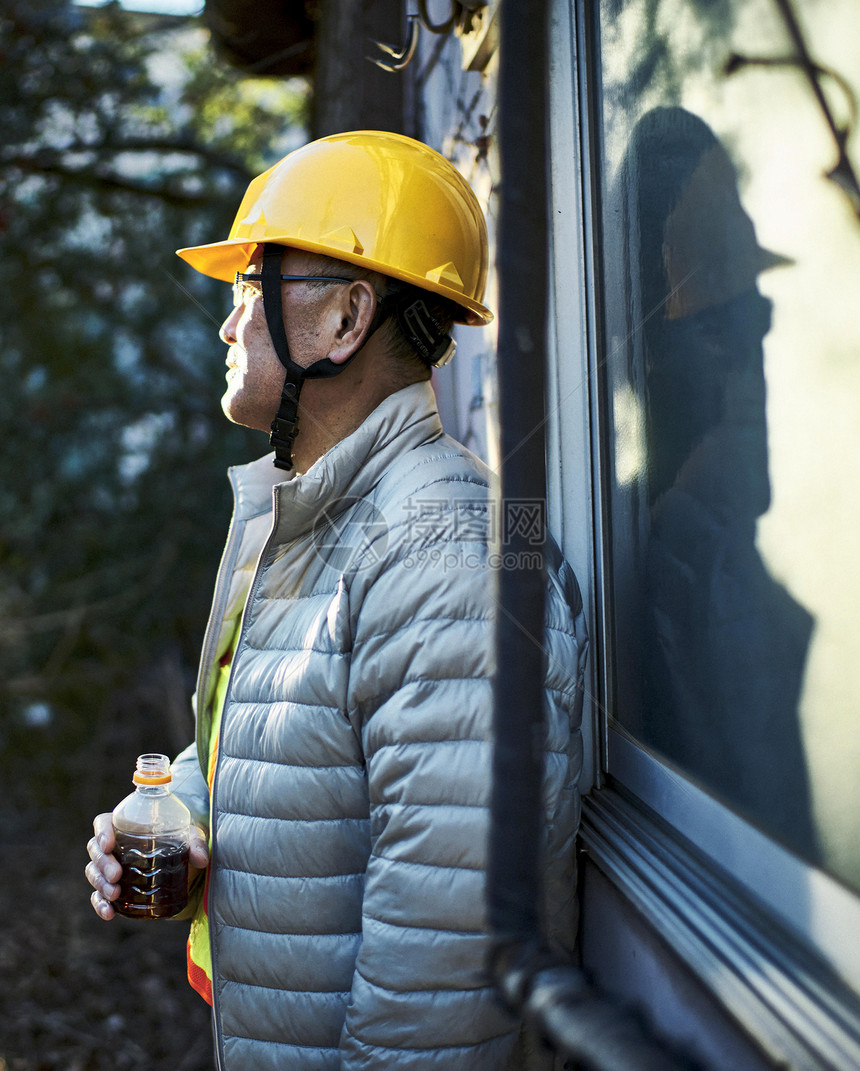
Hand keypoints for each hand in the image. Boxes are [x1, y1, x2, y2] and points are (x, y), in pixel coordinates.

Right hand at [86, 814, 209, 920]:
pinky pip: (99, 897)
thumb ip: (196, 843)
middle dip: (102, 863)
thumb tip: (201, 860)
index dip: (101, 831)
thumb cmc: (183, 843)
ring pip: (94, 873)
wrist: (187, 871)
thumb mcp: (192, 837)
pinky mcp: (116, 890)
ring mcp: (113, 869)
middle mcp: (116, 846)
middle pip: (95, 850)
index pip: (104, 823)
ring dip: (100, 884)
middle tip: (117, 875)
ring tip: (115, 895)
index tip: (109, 844)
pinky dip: (100, 905)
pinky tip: (109, 913)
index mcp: (128, 825)